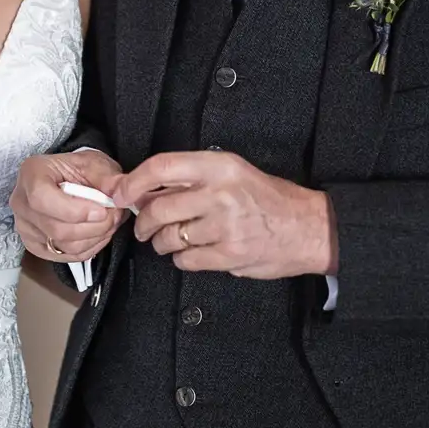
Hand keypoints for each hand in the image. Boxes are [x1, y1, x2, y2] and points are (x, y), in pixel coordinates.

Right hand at [11, 150, 127, 263]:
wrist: (67, 180)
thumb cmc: (76, 170)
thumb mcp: (94, 163)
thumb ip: (107, 178)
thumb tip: (121, 193)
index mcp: (31, 174)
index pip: (41, 198)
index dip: (74, 210)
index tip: (101, 210)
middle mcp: (21, 202)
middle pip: (56, 229)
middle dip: (94, 227)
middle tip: (115, 215)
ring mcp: (26, 227)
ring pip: (63, 245)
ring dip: (95, 237)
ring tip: (110, 222)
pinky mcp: (36, 246)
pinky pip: (66, 256)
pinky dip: (90, 248)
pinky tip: (99, 233)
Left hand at [115, 151, 337, 279]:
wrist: (308, 227)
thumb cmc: (268, 199)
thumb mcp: (233, 172)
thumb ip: (193, 178)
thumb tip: (144, 188)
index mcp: (219, 166)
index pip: (162, 167)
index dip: (133, 182)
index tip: (120, 193)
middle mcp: (220, 193)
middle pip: (158, 208)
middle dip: (144, 223)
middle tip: (145, 227)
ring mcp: (225, 226)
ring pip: (169, 238)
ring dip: (163, 243)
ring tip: (173, 240)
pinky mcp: (230, 255)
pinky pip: (186, 260)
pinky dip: (183, 259)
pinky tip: (195, 252)